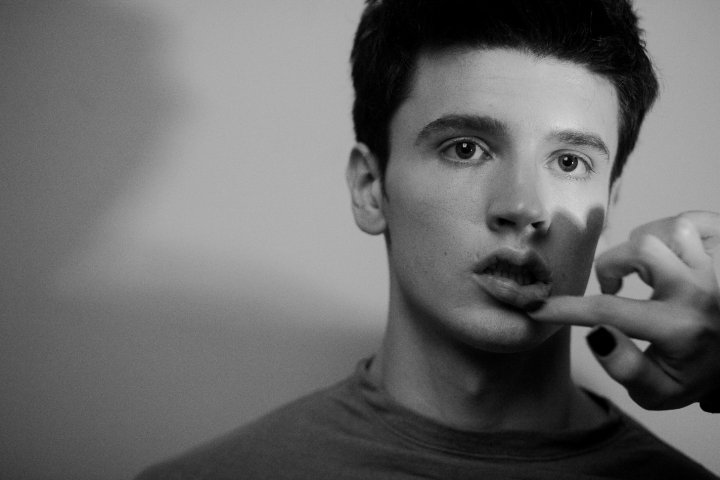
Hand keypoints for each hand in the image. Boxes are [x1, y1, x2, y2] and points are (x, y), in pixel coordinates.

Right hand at [529, 211, 719, 411]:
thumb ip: (625, 368)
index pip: (609, 311)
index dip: (566, 309)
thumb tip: (596, 334)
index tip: (539, 308)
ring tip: (645, 270)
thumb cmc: (693, 372)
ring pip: (668, 229)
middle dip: (615, 264)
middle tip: (614, 288)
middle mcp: (701, 291)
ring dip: (645, 245)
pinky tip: (669, 253)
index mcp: (680, 328)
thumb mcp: (658, 392)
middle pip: (641, 248)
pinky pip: (692, 220)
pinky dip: (672, 231)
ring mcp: (718, 267)